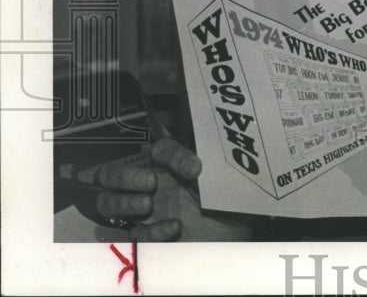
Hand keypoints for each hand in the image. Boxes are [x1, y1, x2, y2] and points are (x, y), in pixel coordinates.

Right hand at [94, 137, 248, 241]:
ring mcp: (143, 214)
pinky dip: (149, 231)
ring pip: (105, 202)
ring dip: (124, 201)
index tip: (194, 169)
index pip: (160, 149)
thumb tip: (192, 166)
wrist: (233, 244)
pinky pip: (129, 235)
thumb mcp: (221, 183)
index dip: (172, 155)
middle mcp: (152, 187)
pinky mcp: (145, 240)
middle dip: (124, 176)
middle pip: (110, 174)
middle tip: (151, 183)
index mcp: (172, 168)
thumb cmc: (227, 209)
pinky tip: (173, 228)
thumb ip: (210, 170)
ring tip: (148, 204)